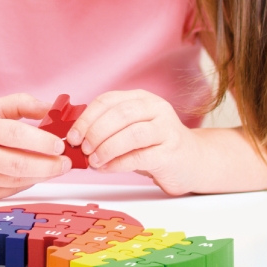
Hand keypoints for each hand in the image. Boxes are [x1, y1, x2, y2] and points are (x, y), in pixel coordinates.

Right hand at [0, 93, 70, 200]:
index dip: (42, 142)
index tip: (61, 144)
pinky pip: (6, 191)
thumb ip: (21, 104)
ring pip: (15, 181)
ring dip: (40, 176)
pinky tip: (33, 175)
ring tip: (55, 168)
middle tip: (66, 163)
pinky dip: (23, 183)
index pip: (15, 136)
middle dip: (48, 166)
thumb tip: (54, 109)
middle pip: (18, 165)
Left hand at [66, 90, 202, 195]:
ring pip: (131, 134)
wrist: (193, 161)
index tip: (72, 136)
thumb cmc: (154, 145)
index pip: (107, 101)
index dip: (86, 118)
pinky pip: (140, 157)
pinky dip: (118, 163)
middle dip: (95, 132)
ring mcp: (167, 129)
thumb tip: (74, 139)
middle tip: (83, 149)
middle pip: (119, 114)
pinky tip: (107, 168)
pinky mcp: (171, 152)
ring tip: (94, 161)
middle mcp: (156, 109)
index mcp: (141, 98)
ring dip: (106, 148)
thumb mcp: (130, 129)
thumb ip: (107, 129)